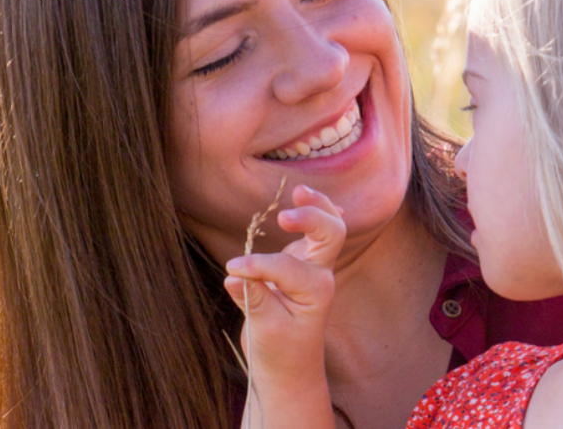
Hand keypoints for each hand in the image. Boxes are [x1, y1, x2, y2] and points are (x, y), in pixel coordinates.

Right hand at [224, 185, 345, 382]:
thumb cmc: (279, 353)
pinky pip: (311, 233)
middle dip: (312, 217)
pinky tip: (302, 198)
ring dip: (317, 206)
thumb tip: (234, 276)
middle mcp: (320, 276)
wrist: (289, 371)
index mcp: (316, 291)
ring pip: (328, 227)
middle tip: (285, 216)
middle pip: (331, 234)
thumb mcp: (265, 329)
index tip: (231, 270)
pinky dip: (312, 213)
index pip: (285, 267)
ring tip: (299, 191)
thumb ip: (254, 299)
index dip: (256, 265)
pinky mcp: (298, 265)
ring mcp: (312, 268)